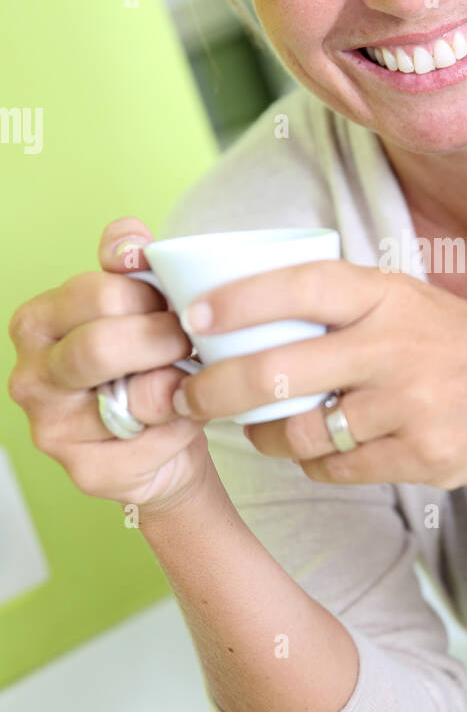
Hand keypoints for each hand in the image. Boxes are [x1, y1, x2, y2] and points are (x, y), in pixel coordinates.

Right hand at [6, 217, 213, 515]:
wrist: (165, 442)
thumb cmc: (148, 363)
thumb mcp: (139, 306)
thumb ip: (129, 266)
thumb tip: (130, 238)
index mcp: (36, 323)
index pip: (96, 293)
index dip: (150, 297)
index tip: (175, 305)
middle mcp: (31, 378)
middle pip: (103, 346)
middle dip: (164, 340)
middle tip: (191, 342)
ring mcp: (52, 431)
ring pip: (136, 399)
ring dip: (179, 387)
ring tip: (190, 381)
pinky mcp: (86, 473)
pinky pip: (153, 443)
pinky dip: (183, 429)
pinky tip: (183, 422)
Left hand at [171, 260, 466, 486]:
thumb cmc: (466, 343)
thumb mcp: (413, 302)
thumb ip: (347, 308)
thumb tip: (249, 321)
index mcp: (391, 296)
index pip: (301, 287)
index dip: (240, 300)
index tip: (192, 316)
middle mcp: (398, 347)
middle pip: (280, 372)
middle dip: (217, 390)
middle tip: (187, 397)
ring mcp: (412, 406)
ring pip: (304, 432)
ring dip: (265, 436)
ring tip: (254, 430)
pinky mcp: (424, 457)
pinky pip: (339, 468)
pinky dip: (315, 463)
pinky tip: (317, 450)